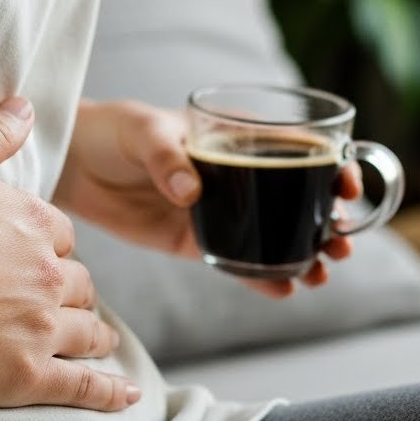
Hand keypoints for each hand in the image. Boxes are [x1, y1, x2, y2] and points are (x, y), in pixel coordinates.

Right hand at [0, 98, 139, 409]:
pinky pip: (83, 386)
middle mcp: (49, 275)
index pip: (64, 236)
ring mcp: (41, 328)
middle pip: (79, 284)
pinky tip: (126, 397)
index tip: (40, 254)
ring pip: (88, 331)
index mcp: (36, 224)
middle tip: (67, 300)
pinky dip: (109, 393)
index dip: (52, 245)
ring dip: (96, 334)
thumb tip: (27, 106)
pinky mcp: (27, 375)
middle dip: (75, 290)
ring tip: (101, 341)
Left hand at [54, 99, 360, 298]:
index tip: (347, 187)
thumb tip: (190, 191)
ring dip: (305, 254)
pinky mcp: (194, 242)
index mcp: (237, 137)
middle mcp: (238, 176)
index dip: (332, 167)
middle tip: (343, 242)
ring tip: (323, 272)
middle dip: (328, 222)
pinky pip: (236, 262)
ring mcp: (220, 212)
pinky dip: (262, 278)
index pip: (298, 150)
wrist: (72, 163)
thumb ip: (168, 157)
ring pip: (274, 236)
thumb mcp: (144, 131)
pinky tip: (286, 290)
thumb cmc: (115, 130)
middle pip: (297, 200)